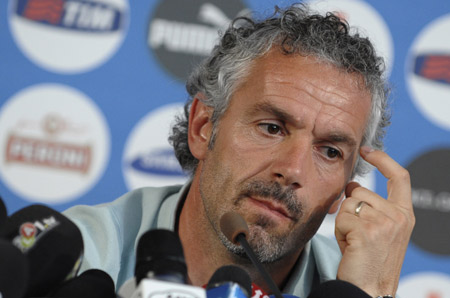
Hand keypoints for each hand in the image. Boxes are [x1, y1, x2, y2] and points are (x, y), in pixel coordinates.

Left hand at [335, 147, 414, 296]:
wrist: (369, 288)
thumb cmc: (369, 260)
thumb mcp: (379, 229)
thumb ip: (372, 206)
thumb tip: (352, 184)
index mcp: (405, 214)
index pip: (399, 176)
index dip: (383, 160)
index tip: (367, 151)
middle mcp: (399, 216)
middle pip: (360, 190)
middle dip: (350, 208)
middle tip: (356, 234)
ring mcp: (385, 223)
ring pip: (348, 203)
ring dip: (344, 221)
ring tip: (353, 241)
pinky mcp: (367, 231)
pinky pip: (341, 217)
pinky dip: (339, 232)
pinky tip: (349, 247)